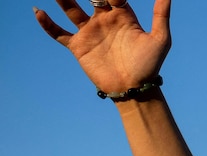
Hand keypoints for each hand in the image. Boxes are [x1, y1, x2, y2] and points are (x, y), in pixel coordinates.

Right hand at [34, 0, 171, 94]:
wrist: (134, 88)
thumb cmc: (149, 65)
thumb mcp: (160, 39)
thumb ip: (161, 15)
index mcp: (123, 15)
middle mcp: (104, 20)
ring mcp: (90, 32)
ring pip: (70, 9)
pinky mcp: (78, 46)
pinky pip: (58, 33)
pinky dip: (47, 24)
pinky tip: (38, 11)